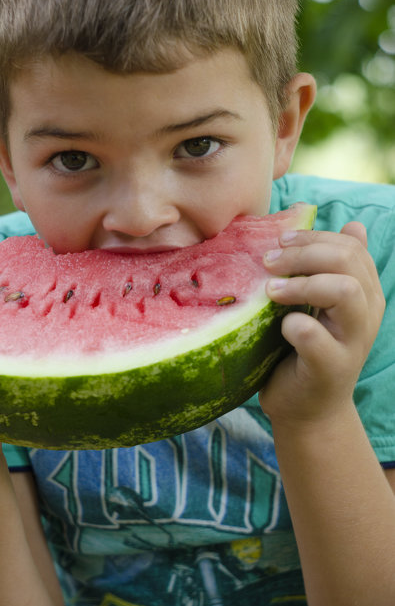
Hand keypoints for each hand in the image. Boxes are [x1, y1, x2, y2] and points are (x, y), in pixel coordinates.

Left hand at [259, 222, 384, 425]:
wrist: (307, 409)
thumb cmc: (306, 349)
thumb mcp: (321, 304)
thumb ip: (333, 267)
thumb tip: (354, 224)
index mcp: (365, 293)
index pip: (350, 246)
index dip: (312, 237)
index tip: (279, 241)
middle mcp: (366, 314)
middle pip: (347, 261)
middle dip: (303, 253)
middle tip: (268, 262)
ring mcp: (352, 342)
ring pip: (344, 290)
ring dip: (301, 284)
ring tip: (271, 292)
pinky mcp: (331, 369)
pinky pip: (314, 336)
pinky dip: (293, 325)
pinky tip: (280, 327)